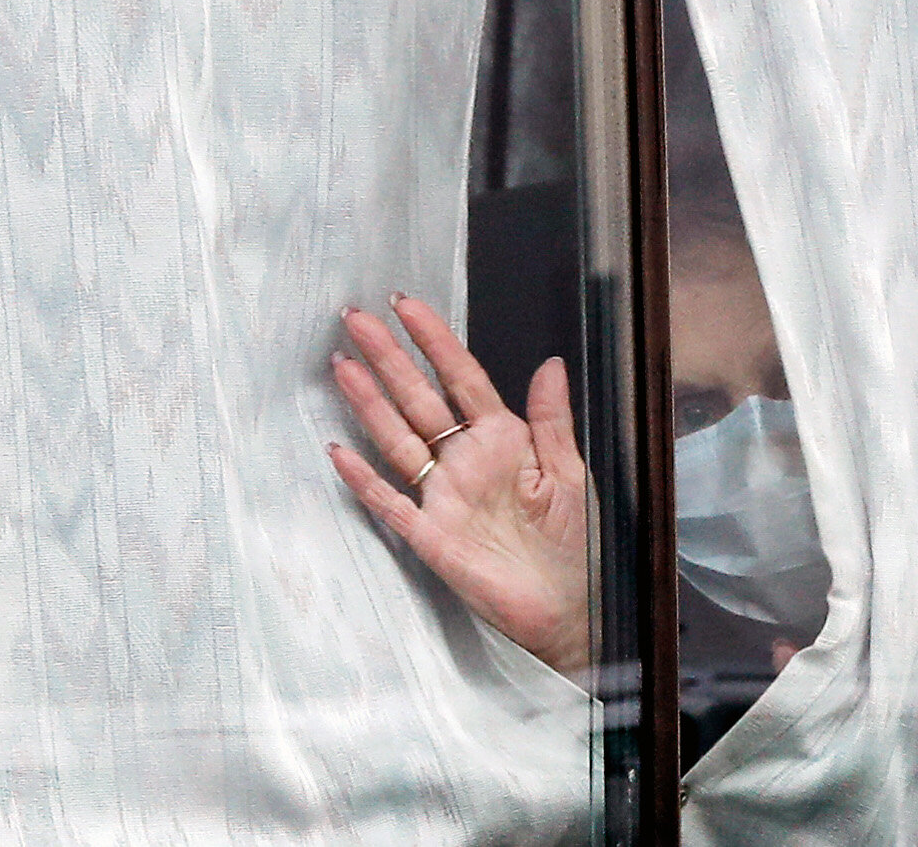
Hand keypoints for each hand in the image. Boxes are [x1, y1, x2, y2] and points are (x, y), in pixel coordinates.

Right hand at [327, 295, 591, 675]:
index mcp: (502, 440)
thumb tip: (549, 362)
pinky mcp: (431, 538)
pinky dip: (365, 480)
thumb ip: (552, 420)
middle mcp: (466, 461)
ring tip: (341, 364)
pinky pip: (392, 503)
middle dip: (388, 357)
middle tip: (354, 317)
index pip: (461, 378)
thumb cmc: (578, 545)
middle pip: (419, 398)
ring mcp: (444, 497)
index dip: (434, 340)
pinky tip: (339, 451)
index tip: (407, 304)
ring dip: (369, 403)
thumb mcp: (571, 473)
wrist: (572, 611)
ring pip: (397, 439)